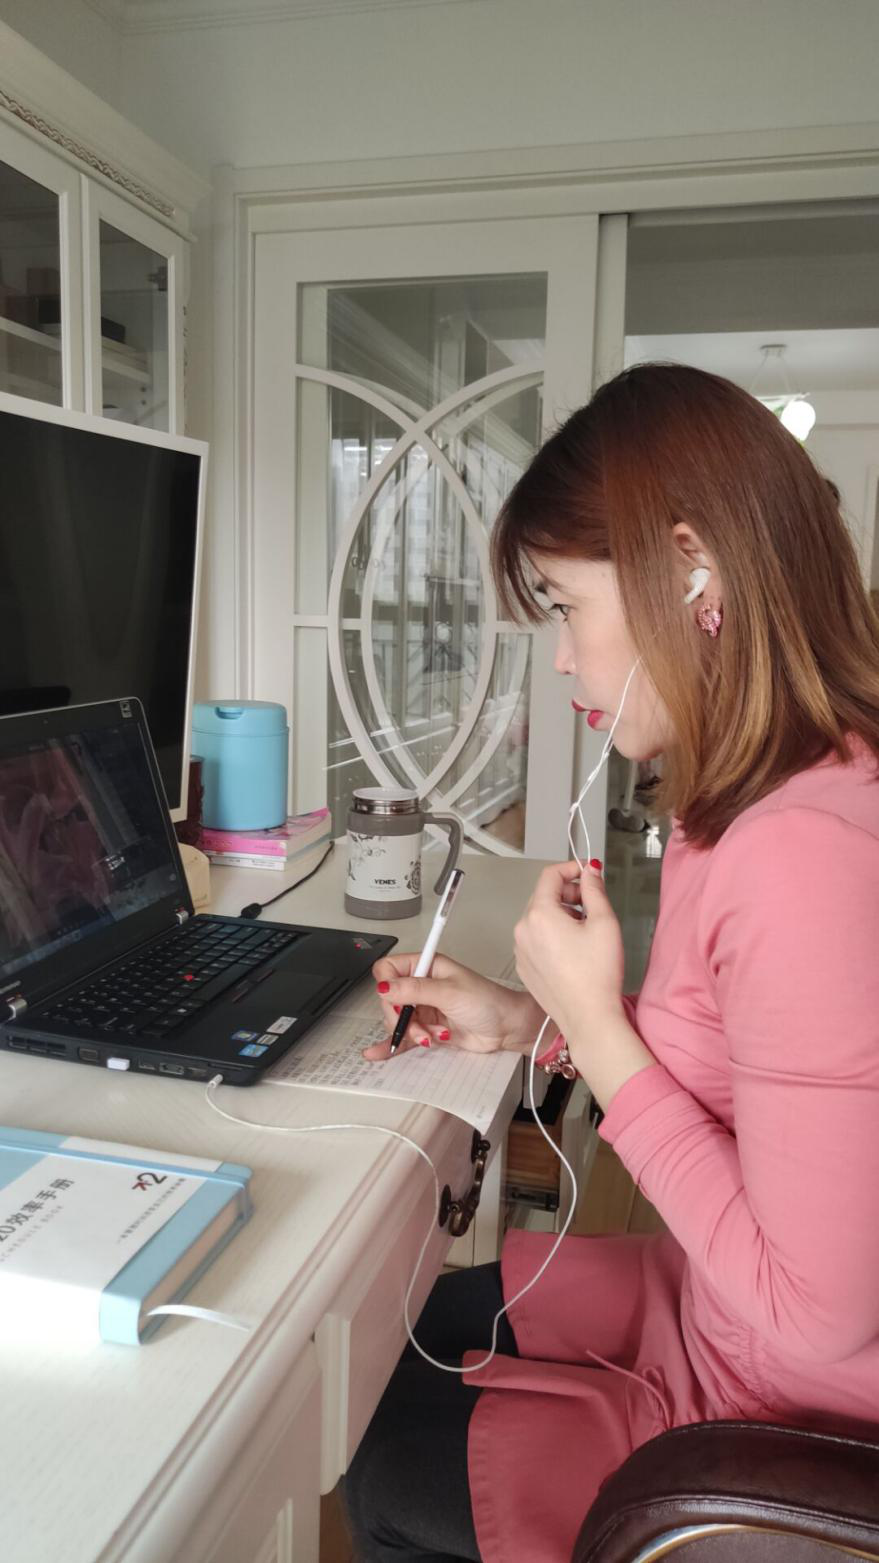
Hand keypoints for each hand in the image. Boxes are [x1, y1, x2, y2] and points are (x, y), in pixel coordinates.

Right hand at [364, 952, 545, 1061]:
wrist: (507, 1028)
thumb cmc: (488, 1002)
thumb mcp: (450, 992)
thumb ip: (415, 990)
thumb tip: (384, 987)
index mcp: (427, 966)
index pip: (389, 969)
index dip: (386, 984)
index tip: (394, 999)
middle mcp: (422, 985)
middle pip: (389, 999)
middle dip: (401, 1016)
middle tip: (418, 1025)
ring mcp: (424, 1008)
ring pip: (397, 1020)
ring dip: (411, 1032)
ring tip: (430, 1038)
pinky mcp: (428, 1028)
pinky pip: (405, 1036)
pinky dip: (394, 1043)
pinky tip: (379, 1052)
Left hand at [513, 859, 625, 1058]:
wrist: (588, 1018)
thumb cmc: (597, 974)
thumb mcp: (604, 923)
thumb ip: (595, 890)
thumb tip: (590, 872)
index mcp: (539, 915)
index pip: (550, 875)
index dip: (572, 868)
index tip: (588, 873)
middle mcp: (523, 930)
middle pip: (542, 895)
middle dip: (568, 893)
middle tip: (592, 904)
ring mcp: (520, 950)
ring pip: (538, 918)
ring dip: (560, 914)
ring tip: (585, 930)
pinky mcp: (524, 967)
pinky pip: (535, 939)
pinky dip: (551, 935)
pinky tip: (572, 950)